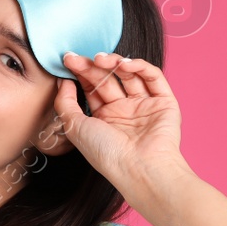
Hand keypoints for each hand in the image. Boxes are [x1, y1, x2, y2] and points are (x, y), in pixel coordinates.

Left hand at [52, 51, 187, 191]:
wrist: (139, 168)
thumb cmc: (106, 154)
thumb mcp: (75, 127)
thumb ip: (65, 103)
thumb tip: (62, 81)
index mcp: (103, 119)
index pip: (91, 89)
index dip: (80, 73)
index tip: (68, 60)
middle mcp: (123, 111)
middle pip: (108, 79)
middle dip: (92, 66)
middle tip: (78, 57)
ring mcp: (144, 106)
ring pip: (130, 74)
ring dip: (114, 62)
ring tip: (100, 59)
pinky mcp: (164, 102)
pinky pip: (153, 77)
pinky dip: (140, 66)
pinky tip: (124, 64)